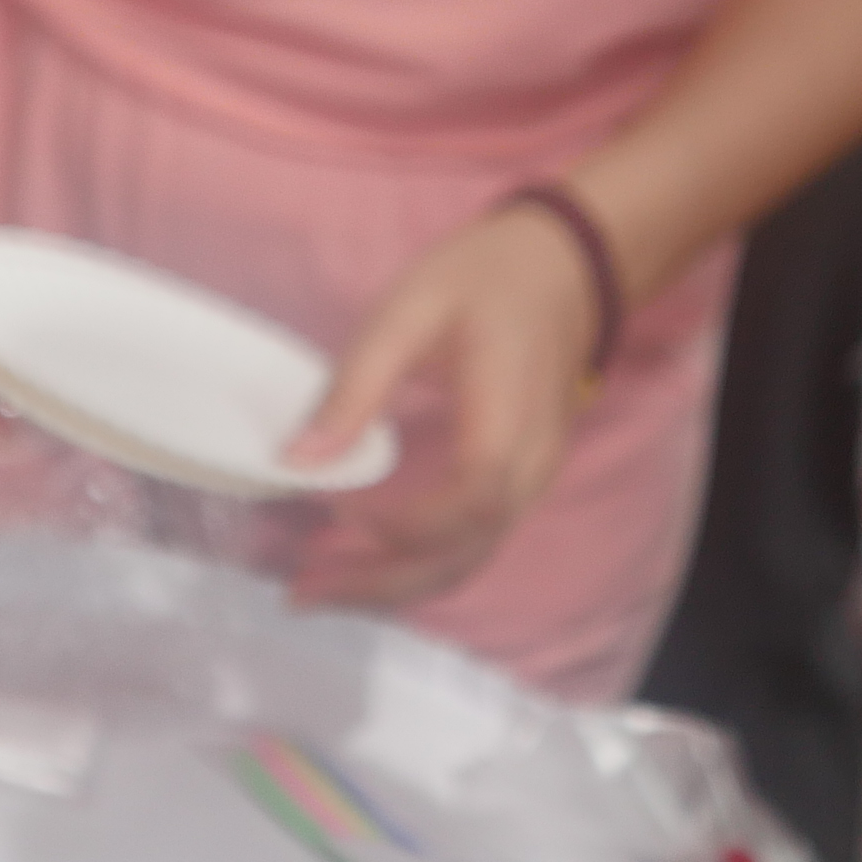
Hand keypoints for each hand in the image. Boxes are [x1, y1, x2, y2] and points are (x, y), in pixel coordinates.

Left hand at [282, 202, 597, 610]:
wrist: (563, 269)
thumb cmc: (485, 278)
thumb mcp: (411, 307)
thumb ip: (357, 384)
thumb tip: (298, 460)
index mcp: (512, 417)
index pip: (471, 500)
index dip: (405, 522)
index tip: (334, 508)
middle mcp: (531, 467)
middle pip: (465, 554)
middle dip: (380, 584)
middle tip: (300, 591)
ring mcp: (530, 483)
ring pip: (466, 561)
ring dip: (392, 586)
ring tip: (318, 589)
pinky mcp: (517, 485)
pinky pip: (469, 543)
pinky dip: (413, 563)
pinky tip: (361, 560)